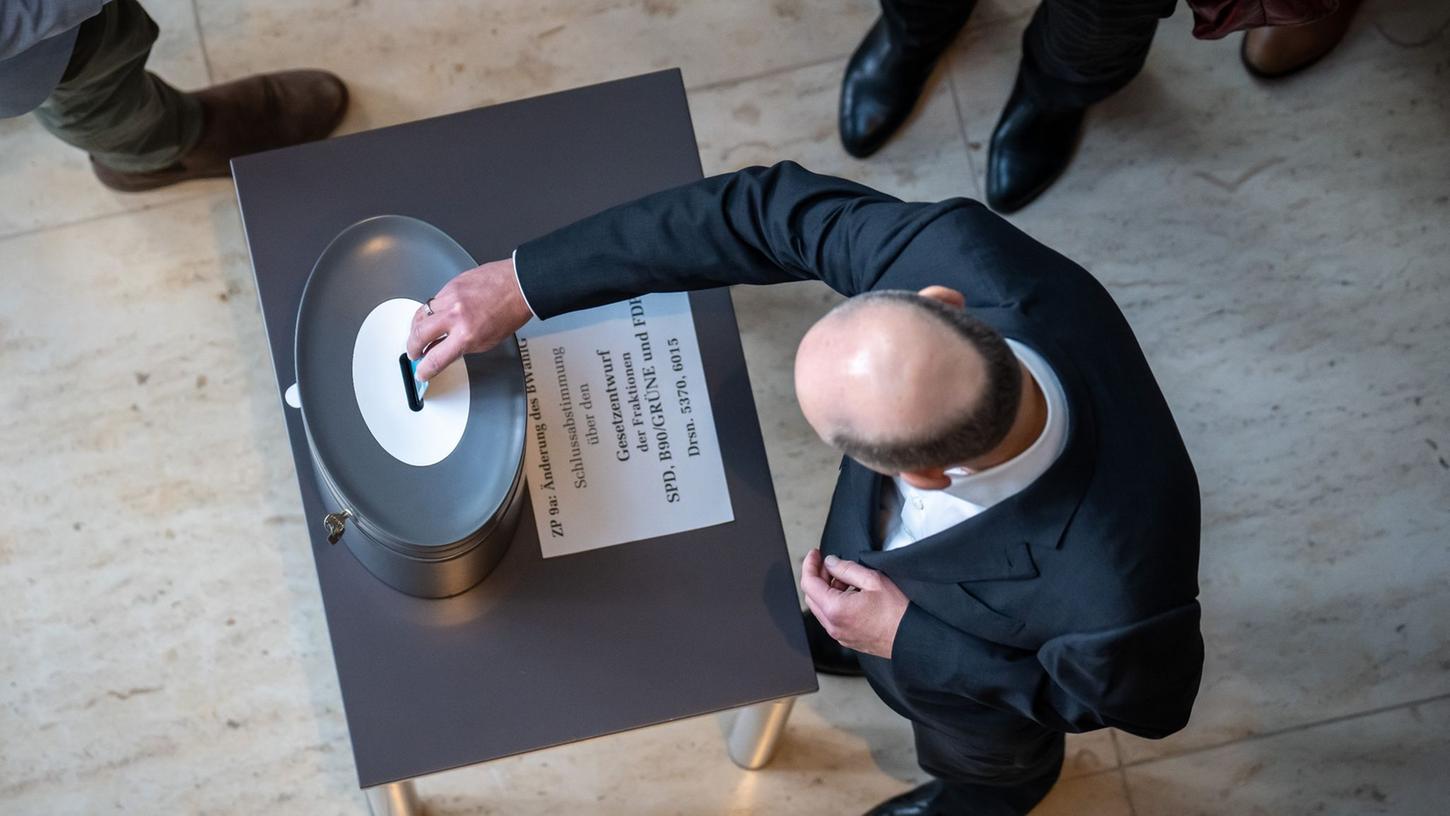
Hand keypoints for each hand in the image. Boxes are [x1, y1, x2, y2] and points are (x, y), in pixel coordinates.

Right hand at [407, 257, 532, 380]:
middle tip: (414, 352)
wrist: (519, 285)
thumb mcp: (488, 341)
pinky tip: (433, 316)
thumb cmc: (510, 312)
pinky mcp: (450, 284)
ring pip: (420, 315)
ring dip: (416, 329)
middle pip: (419, 335)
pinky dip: (429, 312)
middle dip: (413, 348)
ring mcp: (450, 297)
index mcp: (466, 334)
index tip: (421, 372)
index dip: (425, 370)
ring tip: (419, 335)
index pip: (436, 358)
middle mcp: (455, 315)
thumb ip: (462, 348)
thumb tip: (443, 352)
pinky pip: (432, 301)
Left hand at [800, 549, 908, 658]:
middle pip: (811, 596)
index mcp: (835, 609)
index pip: (808, 583)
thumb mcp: (873, 580)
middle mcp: (833, 625)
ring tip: (847, 580)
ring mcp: (839, 634)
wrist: (911, 637)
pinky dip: (834, 603)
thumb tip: (831, 563)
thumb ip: (847, 569)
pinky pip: (832, 618)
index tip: (814, 554)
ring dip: (827, 590)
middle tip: (831, 565)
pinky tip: (851, 595)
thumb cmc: (898, 612)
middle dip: (818, 576)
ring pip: (821, 608)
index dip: (809, 564)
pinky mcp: (847, 639)